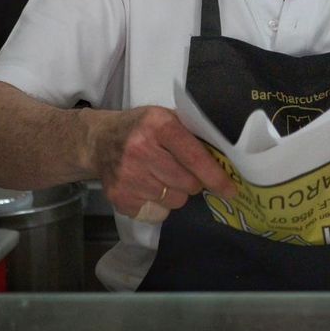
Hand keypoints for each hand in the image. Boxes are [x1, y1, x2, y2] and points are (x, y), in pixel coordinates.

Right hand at [87, 106, 236, 222]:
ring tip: (162, 177)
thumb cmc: (142, 128)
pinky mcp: (119, 197)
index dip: (215, 177)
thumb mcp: (166, 117)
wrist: (99, 141)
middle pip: (188, 183)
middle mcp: (141, 150)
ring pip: (175, 200)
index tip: (230, 190)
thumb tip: (225, 158)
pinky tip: (148, 187)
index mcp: (158, 126)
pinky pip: (157, 213)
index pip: (195, 158)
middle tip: (183, 172)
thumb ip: (193, 133)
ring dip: (176, 193)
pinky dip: (159, 205)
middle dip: (193, 182)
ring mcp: (128, 176)